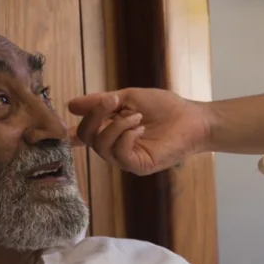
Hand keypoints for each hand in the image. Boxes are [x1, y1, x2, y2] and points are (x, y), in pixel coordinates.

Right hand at [69, 88, 211, 176]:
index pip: (83, 133)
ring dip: (116, 125)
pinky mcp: (139, 166)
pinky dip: (125, 137)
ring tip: (136, 116)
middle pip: (87, 137)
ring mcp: (126, 158)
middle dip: (95, 116)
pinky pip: (120, 155)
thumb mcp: (129, 97)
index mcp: (110, 130)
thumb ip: (101, 102)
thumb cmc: (165, 107)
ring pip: (101, 146)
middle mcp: (114, 146)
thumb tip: (71, 105)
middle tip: (112, 101)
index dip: (71, 125)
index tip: (72, 110)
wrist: (192, 118)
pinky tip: (139, 128)